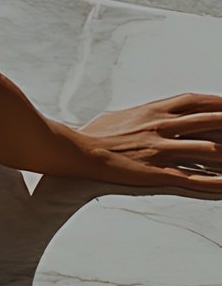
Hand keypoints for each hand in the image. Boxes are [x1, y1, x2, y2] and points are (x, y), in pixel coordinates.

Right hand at [72, 93, 221, 192]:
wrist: (77, 150)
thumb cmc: (94, 134)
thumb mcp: (119, 116)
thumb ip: (139, 114)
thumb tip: (147, 112)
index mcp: (153, 111)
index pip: (194, 102)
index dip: (217, 102)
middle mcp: (161, 128)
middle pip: (207, 122)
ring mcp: (161, 150)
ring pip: (207, 151)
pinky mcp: (157, 173)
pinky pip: (192, 178)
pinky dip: (213, 183)